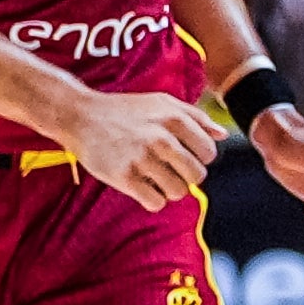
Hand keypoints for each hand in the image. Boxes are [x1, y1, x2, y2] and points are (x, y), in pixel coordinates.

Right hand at [68, 87, 220, 210]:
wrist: (81, 115)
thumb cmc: (125, 110)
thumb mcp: (162, 103)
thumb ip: (195, 116)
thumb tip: (222, 135)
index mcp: (174, 118)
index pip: (209, 153)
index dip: (199, 158)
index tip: (183, 156)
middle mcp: (160, 138)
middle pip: (197, 176)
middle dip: (186, 177)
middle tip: (169, 170)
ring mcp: (142, 158)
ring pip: (178, 192)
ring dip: (170, 190)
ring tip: (155, 178)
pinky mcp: (124, 176)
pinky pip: (156, 202)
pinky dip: (152, 199)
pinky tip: (142, 187)